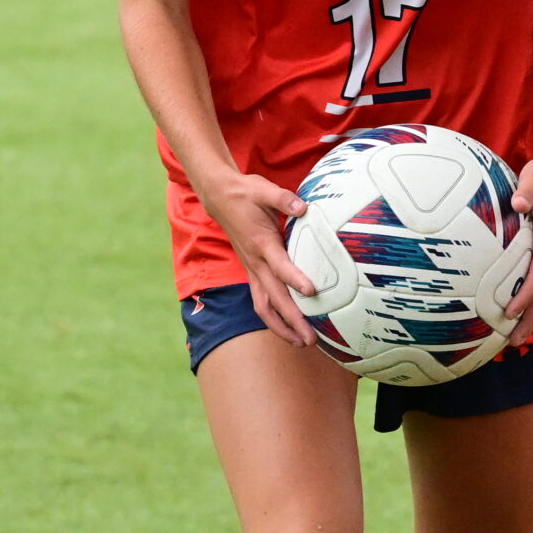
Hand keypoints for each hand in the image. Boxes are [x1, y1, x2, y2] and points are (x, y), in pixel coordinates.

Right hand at [192, 171, 314, 345]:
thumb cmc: (245, 193)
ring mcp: (252, 269)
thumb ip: (284, 199)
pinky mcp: (252, 272)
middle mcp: (255, 262)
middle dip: (292, 320)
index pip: (280, 266)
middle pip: (274, 298)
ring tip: (301, 343)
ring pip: (264, 307)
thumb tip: (303, 207)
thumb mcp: (263, 189)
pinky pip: (261, 302)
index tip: (312, 291)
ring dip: (281, 327)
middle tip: (311, 339)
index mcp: (262, 243)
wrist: (220, 197)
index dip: (295, 279)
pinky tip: (288, 329)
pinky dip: (274, 318)